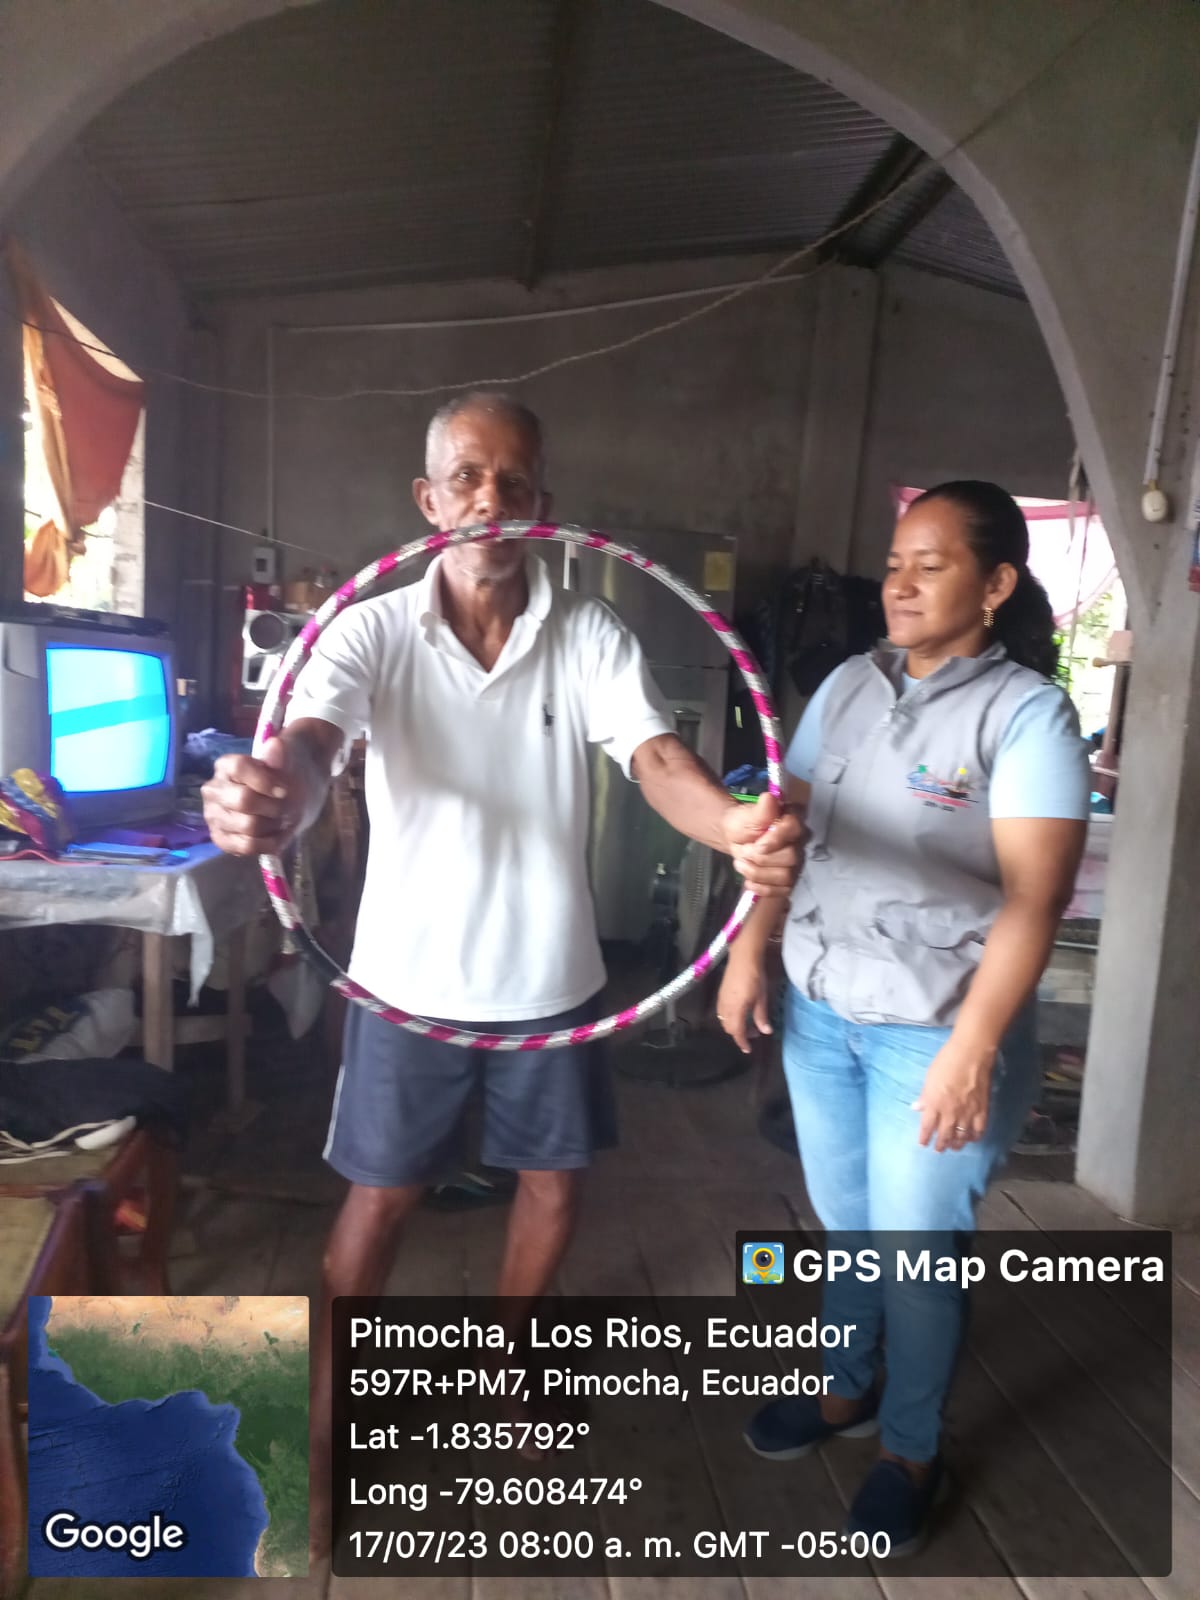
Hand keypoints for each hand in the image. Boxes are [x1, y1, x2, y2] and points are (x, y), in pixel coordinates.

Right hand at [202, 736, 305, 856]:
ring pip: (248, 826)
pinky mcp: (221, 838)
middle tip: (287, 808)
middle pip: (244, 801)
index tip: (284, 790)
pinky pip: (245, 846)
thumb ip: (281, 756)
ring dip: (274, 826)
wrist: (287, 800)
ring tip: (282, 820)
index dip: (264, 781)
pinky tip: (276, 836)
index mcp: (226, 765)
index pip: (240, 768)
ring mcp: (214, 815)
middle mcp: (213, 790)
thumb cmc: (284, 778)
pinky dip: (267, 844)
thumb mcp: (289, 763)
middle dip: (273, 807)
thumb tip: (274, 745)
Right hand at [716, 957, 771, 1054]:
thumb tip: (766, 1031)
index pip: (737, 1032)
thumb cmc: (755, 978)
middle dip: (740, 1034)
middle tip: (754, 1033)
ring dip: (735, 1026)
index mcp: (736, 1011)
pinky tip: (740, 1013)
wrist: (743, 959)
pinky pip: (722, 1013)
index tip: (748, 1049)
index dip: (742, 1043)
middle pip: (729, 1028)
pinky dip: (730, 1018)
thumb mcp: (761, 998)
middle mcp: (725, 1008)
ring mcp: (721, 1001)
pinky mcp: (720, 995)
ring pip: (724, 1021)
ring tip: (748, 1023)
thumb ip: (761, 1016)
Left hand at [720, 792, 804, 898]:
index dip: (776, 839)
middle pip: (791, 857)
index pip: (794, 828)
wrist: (736, 840)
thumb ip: (760, 810)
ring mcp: (796, 863)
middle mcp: (800, 842)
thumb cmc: (743, 825)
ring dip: (758, 873)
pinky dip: (761, 888)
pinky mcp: (789, 881)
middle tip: (744, 852)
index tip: (757, 845)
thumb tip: (770, 798)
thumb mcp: (745, 816)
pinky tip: (749, 881)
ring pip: (786, 876)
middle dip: (761, 858)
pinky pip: (781, 891)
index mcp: (792, 820)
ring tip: (742, 864)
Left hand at [913, 1040, 996, 1151]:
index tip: (923, 1144)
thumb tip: (917, 1108)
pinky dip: (975, 1137)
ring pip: (962, 1135)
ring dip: (956, 1143)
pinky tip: (972, 1139)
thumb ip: (925, 1096)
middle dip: (940, 1144)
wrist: (971, 1054)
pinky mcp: (982, 1110)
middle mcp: (950, 1112)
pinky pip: (979, 1129)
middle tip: (938, 1149)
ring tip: (953, 1147)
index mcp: (934, 1103)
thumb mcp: (929, 1078)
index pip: (927, 1126)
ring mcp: (968, 1112)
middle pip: (944, 1134)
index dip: (924, 1137)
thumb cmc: (946, 1061)